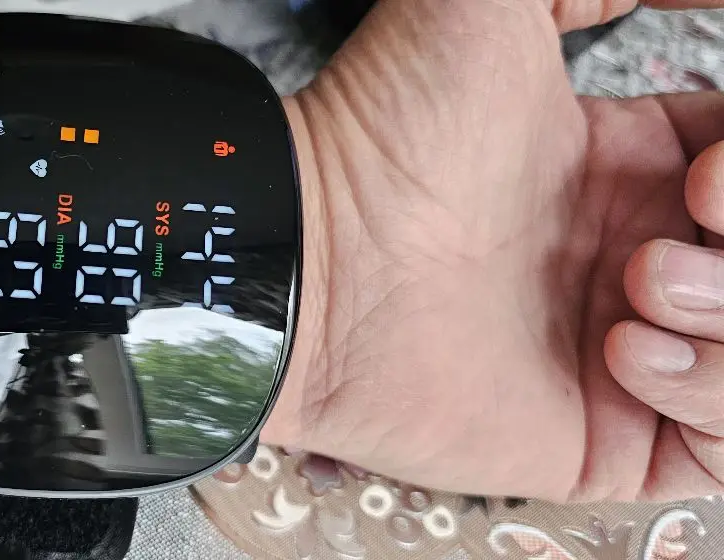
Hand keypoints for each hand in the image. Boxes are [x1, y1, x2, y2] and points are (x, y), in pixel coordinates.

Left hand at [264, 0, 723, 501]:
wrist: (312, 257)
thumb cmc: (386, 131)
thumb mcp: (493, 4)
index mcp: (634, 165)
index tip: (715, 153)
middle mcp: (642, 257)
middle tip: (701, 198)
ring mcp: (634, 351)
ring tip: (640, 282)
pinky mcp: (606, 437)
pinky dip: (713, 395)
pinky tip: (623, 349)